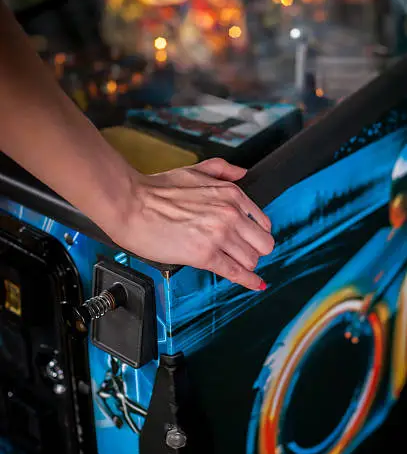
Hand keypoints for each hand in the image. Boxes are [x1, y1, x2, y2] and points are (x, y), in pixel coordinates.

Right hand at [108, 158, 274, 289]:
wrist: (131, 203)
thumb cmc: (156, 189)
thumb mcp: (195, 170)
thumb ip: (222, 169)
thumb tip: (241, 173)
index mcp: (230, 193)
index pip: (262, 222)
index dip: (255, 234)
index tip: (249, 240)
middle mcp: (230, 213)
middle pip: (263, 244)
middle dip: (254, 251)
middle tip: (240, 254)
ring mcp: (219, 235)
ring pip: (251, 259)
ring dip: (244, 264)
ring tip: (233, 264)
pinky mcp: (205, 255)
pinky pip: (236, 272)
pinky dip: (248, 281)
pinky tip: (254, 284)